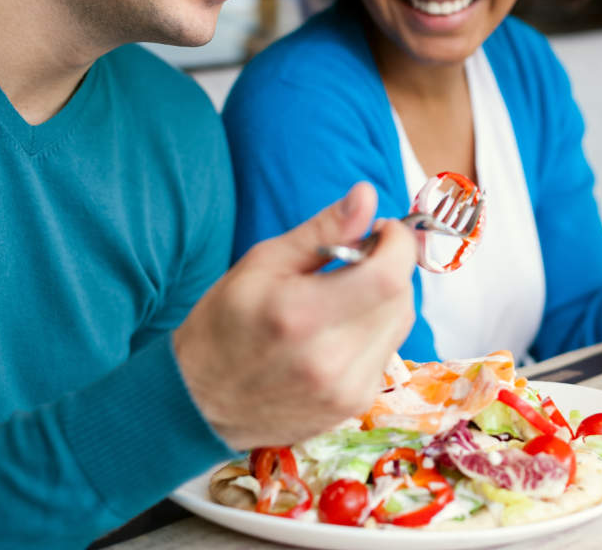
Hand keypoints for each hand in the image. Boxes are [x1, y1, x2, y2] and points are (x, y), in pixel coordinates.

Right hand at [171, 182, 415, 449]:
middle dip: (391, 266)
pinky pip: (386, 352)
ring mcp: (347, 391)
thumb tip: (366, 195)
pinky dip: (375, 328)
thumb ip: (322, 230)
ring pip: (399, 325)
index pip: (388, 276)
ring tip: (345, 292)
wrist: (200, 404)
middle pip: (401, 299)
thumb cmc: (223, 325)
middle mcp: (332, 361)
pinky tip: (340, 326)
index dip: (398, 244)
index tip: (382, 230)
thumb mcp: (263, 263)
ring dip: (386, 298)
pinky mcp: (354, 406)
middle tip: (360, 255)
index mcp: (303, 316)